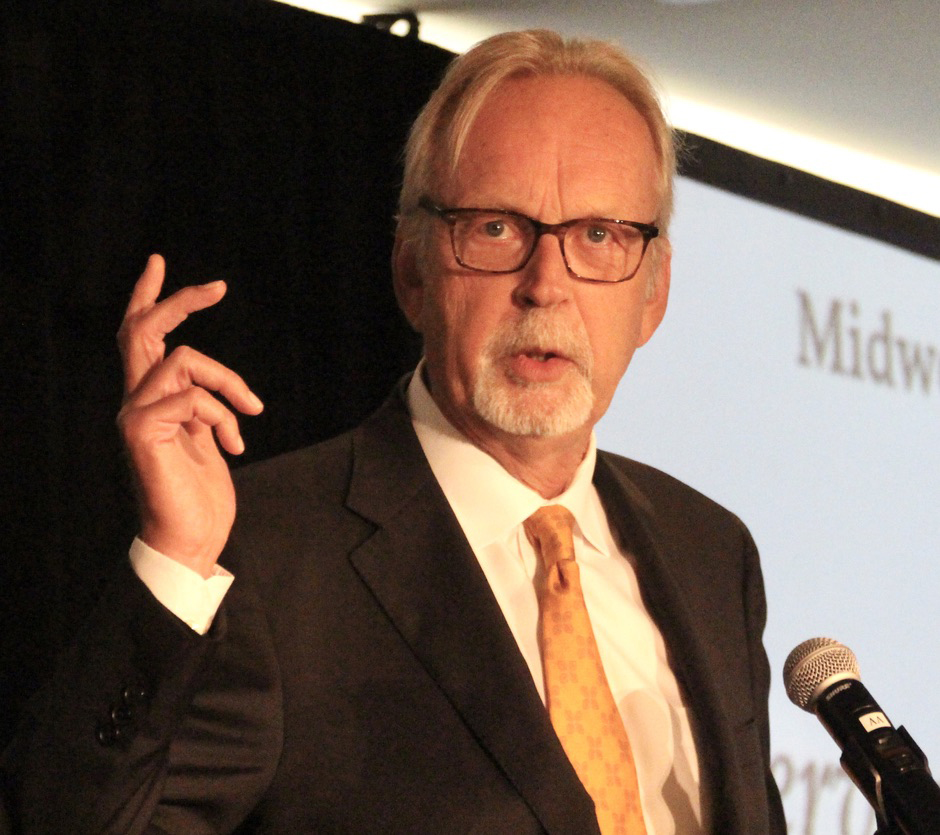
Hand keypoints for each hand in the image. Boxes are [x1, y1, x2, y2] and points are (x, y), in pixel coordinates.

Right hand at [116, 255, 262, 576]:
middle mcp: (135, 402)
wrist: (192, 540)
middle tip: (219, 287)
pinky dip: (223, 415)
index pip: (139, 339)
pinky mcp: (142, 432)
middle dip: (181, 301)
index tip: (158, 263)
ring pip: (182, 360)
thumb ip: (201, 407)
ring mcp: (134, 416)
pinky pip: (192, 397)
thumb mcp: (208, 438)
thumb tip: (212, 386)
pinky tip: (233, 445)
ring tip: (249, 416)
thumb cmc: (200, 496)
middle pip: (144, 331)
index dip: (147, 299)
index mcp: (151, 402)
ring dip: (228, 384)